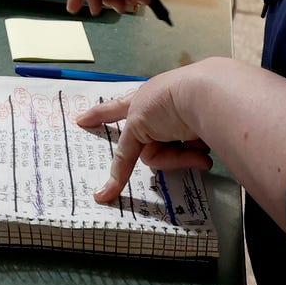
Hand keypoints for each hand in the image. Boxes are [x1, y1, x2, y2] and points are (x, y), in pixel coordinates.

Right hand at [72, 66, 217, 203]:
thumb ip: (126, 154)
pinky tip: (206, 151)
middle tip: (186, 154)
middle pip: (148, 147)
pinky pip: (188, 154)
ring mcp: (180, 122)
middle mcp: (158, 111)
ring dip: (179, 157)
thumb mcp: (137, 124)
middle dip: (166, 156)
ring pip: (166, 156)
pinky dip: (194, 156)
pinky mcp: (200, 132)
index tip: (79, 121)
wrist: (206, 96)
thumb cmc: (165, 103)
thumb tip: (111, 188)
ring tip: (196, 151)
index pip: (112, 109)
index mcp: (139, 100)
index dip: (97, 116)